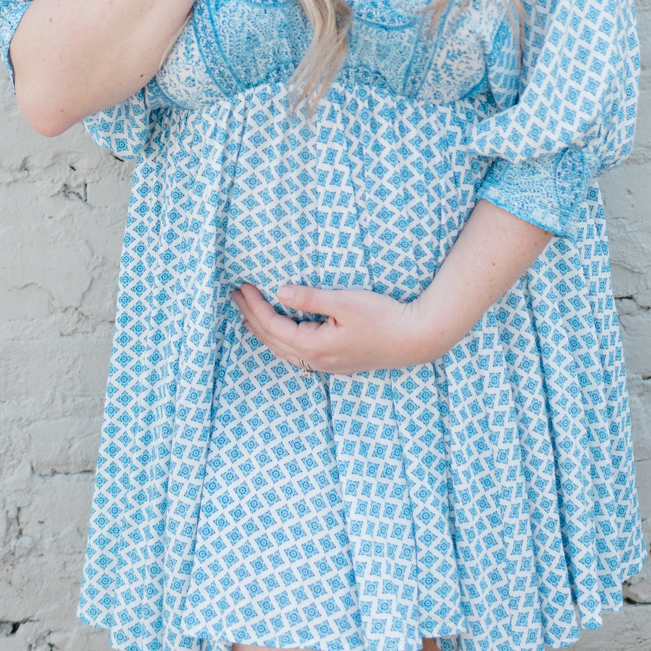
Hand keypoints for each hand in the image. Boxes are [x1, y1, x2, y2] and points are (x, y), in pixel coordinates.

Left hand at [229, 281, 435, 374]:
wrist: (416, 339)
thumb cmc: (384, 317)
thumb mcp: (345, 302)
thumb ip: (311, 298)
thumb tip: (280, 291)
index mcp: (314, 346)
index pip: (272, 325)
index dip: (254, 305)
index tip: (242, 286)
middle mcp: (315, 361)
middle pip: (272, 340)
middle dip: (250, 317)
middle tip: (234, 296)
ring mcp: (326, 365)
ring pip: (283, 350)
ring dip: (263, 331)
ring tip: (247, 315)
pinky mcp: (336, 362)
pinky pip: (296, 353)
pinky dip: (280, 340)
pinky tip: (280, 333)